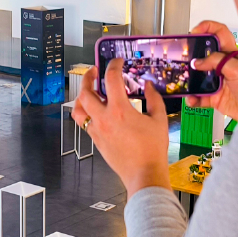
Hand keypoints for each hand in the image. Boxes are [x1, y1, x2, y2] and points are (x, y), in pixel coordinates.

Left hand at [71, 60, 171, 195]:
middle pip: (85, 93)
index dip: (114, 66)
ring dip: (81, 97)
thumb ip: (154, 99)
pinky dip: (87, 113)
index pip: (111, 79)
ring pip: (78, 110)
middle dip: (88, 78)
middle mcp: (104, 119)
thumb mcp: (159, 119)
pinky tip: (96, 111)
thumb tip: (148, 86)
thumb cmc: (152, 150)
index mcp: (120, 111)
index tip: (117, 62)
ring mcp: (97, 131)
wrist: (143, 174)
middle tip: (95, 72)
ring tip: (89, 92)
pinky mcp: (96, 141)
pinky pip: (84, 123)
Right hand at [185, 20, 237, 120]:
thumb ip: (216, 61)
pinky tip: (192, 99)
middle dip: (192, 56)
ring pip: (199, 77)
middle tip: (183, 59)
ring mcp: (219, 82)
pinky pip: (200, 97)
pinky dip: (194, 98)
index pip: (219, 34)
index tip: (195, 32)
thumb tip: (198, 62)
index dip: (207, 28)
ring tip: (183, 81)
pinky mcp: (216, 98)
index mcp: (232, 54)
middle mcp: (224, 66)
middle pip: (204, 55)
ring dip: (190, 80)